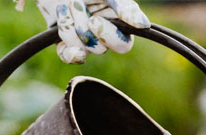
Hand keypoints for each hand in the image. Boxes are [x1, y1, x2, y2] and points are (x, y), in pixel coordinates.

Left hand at [18, 0, 150, 64]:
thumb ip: (126, 8)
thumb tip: (144, 25)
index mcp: (119, 26)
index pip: (122, 46)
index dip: (108, 37)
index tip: (94, 20)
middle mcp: (103, 38)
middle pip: (99, 49)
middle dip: (84, 27)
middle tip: (76, 5)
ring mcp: (86, 45)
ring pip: (81, 49)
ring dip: (70, 24)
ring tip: (67, 6)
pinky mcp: (68, 48)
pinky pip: (68, 57)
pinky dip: (64, 43)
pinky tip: (61, 27)